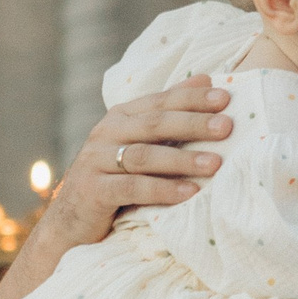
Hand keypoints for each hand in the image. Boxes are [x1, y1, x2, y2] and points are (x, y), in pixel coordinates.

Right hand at [41, 79, 233, 253]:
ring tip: (215, 164)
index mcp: (120, 116)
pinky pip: (132, 188)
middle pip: (154, 123)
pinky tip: (189, 193)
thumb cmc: (114, 178)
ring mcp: (96, 161)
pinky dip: (163, 190)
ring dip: (183, 159)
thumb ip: (168, 112)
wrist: (70, 221)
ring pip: (144, 156)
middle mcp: (106, 133)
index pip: (160, 101)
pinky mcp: (93, 191)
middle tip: (226, 127)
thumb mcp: (139, 142)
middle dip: (193, 124)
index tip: (226, 98)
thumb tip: (206, 78)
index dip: (192, 98)